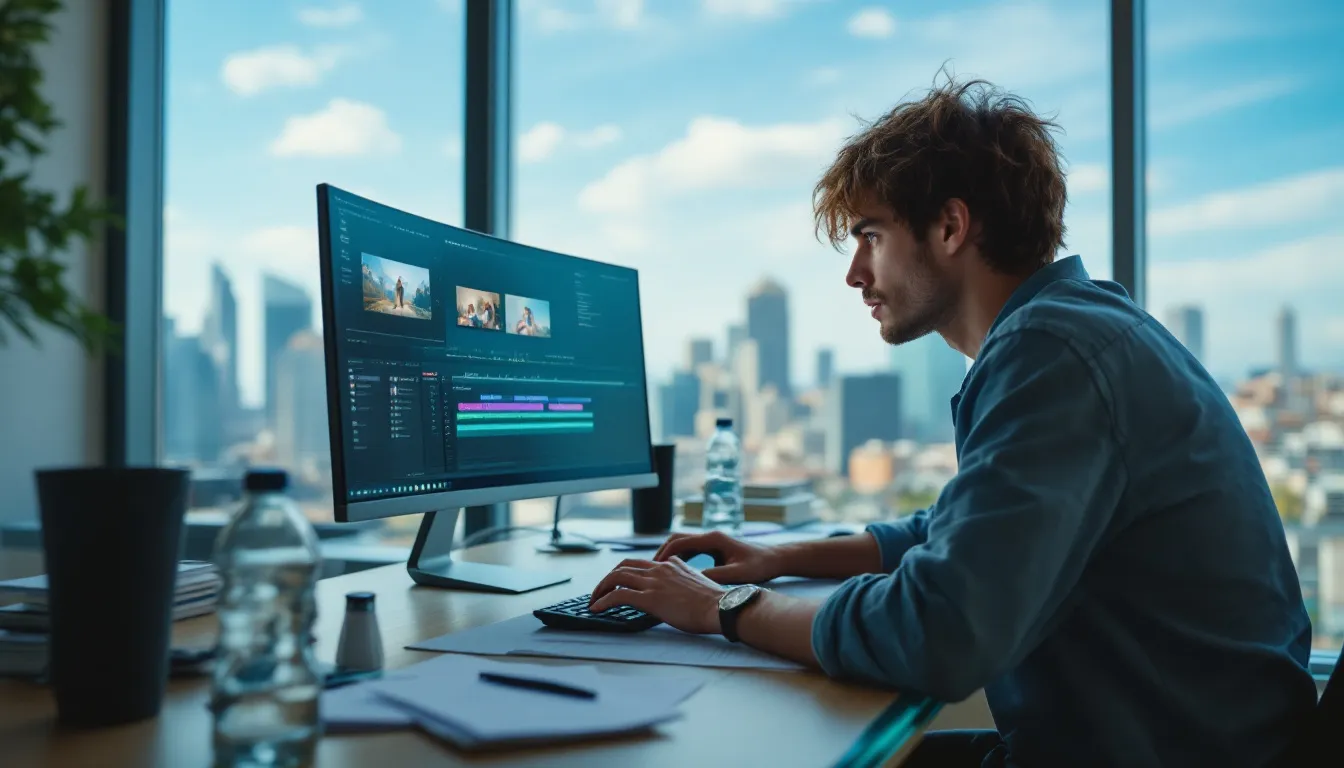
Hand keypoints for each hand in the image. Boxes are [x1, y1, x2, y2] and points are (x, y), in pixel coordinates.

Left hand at [589, 558, 725, 633]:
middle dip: (608, 578)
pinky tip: (597, 609)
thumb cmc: (715, 602)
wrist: (721, 608)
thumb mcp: (698, 583)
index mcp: (672, 564)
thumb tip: (678, 590)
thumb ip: (683, 580)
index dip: (627, 573)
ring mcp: (654, 582)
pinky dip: (603, 601)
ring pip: (617, 577)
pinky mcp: (650, 598)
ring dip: (601, 588)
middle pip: (624, 566)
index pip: (642, 563)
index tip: (619, 583)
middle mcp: (660, 569)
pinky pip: (618, 596)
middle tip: (601, 591)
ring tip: (593, 600)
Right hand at [654, 530, 783, 584]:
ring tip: (658, 574)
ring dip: (669, 557)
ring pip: (683, 545)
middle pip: (677, 540)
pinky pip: (691, 551)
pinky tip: (675, 574)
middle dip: (662, 553)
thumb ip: (716, 576)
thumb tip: (693, 581)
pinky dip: (680, 560)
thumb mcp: (738, 574)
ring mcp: (712, 541)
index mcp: (713, 539)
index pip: (680, 542)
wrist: (775, 559)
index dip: (664, 555)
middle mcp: (710, 537)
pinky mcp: (715, 548)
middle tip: (650, 569)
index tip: (653, 568)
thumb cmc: (759, 565)